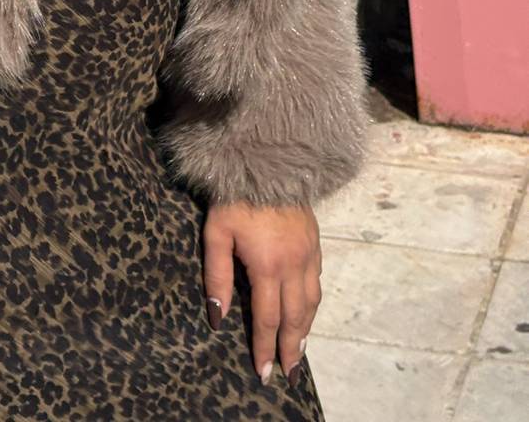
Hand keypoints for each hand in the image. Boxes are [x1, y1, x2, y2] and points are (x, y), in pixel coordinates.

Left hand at [202, 201, 321, 386]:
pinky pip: (317, 281)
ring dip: (306, 330)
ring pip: (311, 302)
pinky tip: (306, 310)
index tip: (264, 371)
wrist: (265, 159)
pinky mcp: (315, 240)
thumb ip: (217, 277)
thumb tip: (217, 317)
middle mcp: (294, 264)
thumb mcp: (216, 234)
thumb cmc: (233, 195)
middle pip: (296, 317)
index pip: (268, 318)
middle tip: (288, 373)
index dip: (265, 346)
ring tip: (298, 350)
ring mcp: (308, 252)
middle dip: (291, 348)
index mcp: (268, 266)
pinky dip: (312, 304)